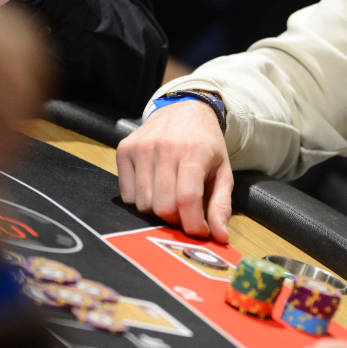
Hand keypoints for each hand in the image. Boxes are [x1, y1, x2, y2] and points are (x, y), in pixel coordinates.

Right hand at [116, 101, 232, 242]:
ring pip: (143, 204)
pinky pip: (127, 195)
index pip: (186, 199)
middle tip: (185, 212)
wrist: (184, 109)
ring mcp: (141, 147)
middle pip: (163, 206)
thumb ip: (221, 205)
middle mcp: (164, 147)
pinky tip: (154, 187)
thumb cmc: (206, 145)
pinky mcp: (124, 149)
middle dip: (176, 219)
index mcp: (193, 152)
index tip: (198, 232)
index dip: (192, 224)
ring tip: (170, 196)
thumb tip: (219, 238)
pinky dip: (141, 200)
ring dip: (158, 210)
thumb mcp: (222, 172)